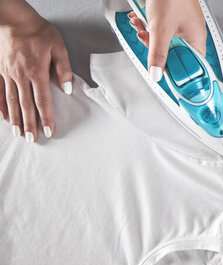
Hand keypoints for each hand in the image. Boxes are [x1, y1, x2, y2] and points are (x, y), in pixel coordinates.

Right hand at [0, 0, 72, 142]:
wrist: (12, 18)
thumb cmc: (37, 31)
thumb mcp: (58, 47)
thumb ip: (64, 69)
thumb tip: (68, 89)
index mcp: (37, 72)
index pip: (43, 101)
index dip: (46, 118)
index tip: (49, 132)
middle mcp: (20, 76)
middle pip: (26, 105)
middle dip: (29, 124)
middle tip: (32, 140)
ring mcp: (7, 73)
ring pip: (11, 101)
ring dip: (15, 119)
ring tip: (18, 133)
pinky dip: (1, 105)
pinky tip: (4, 117)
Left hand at [127, 0, 206, 81]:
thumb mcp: (160, 28)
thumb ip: (157, 54)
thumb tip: (156, 74)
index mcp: (196, 39)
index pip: (191, 67)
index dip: (178, 73)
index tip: (167, 78)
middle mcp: (190, 33)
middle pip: (173, 54)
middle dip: (156, 49)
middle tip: (149, 43)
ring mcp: (180, 25)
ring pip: (164, 42)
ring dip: (149, 36)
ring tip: (142, 27)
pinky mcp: (170, 18)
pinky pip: (159, 30)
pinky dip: (148, 26)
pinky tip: (142, 20)